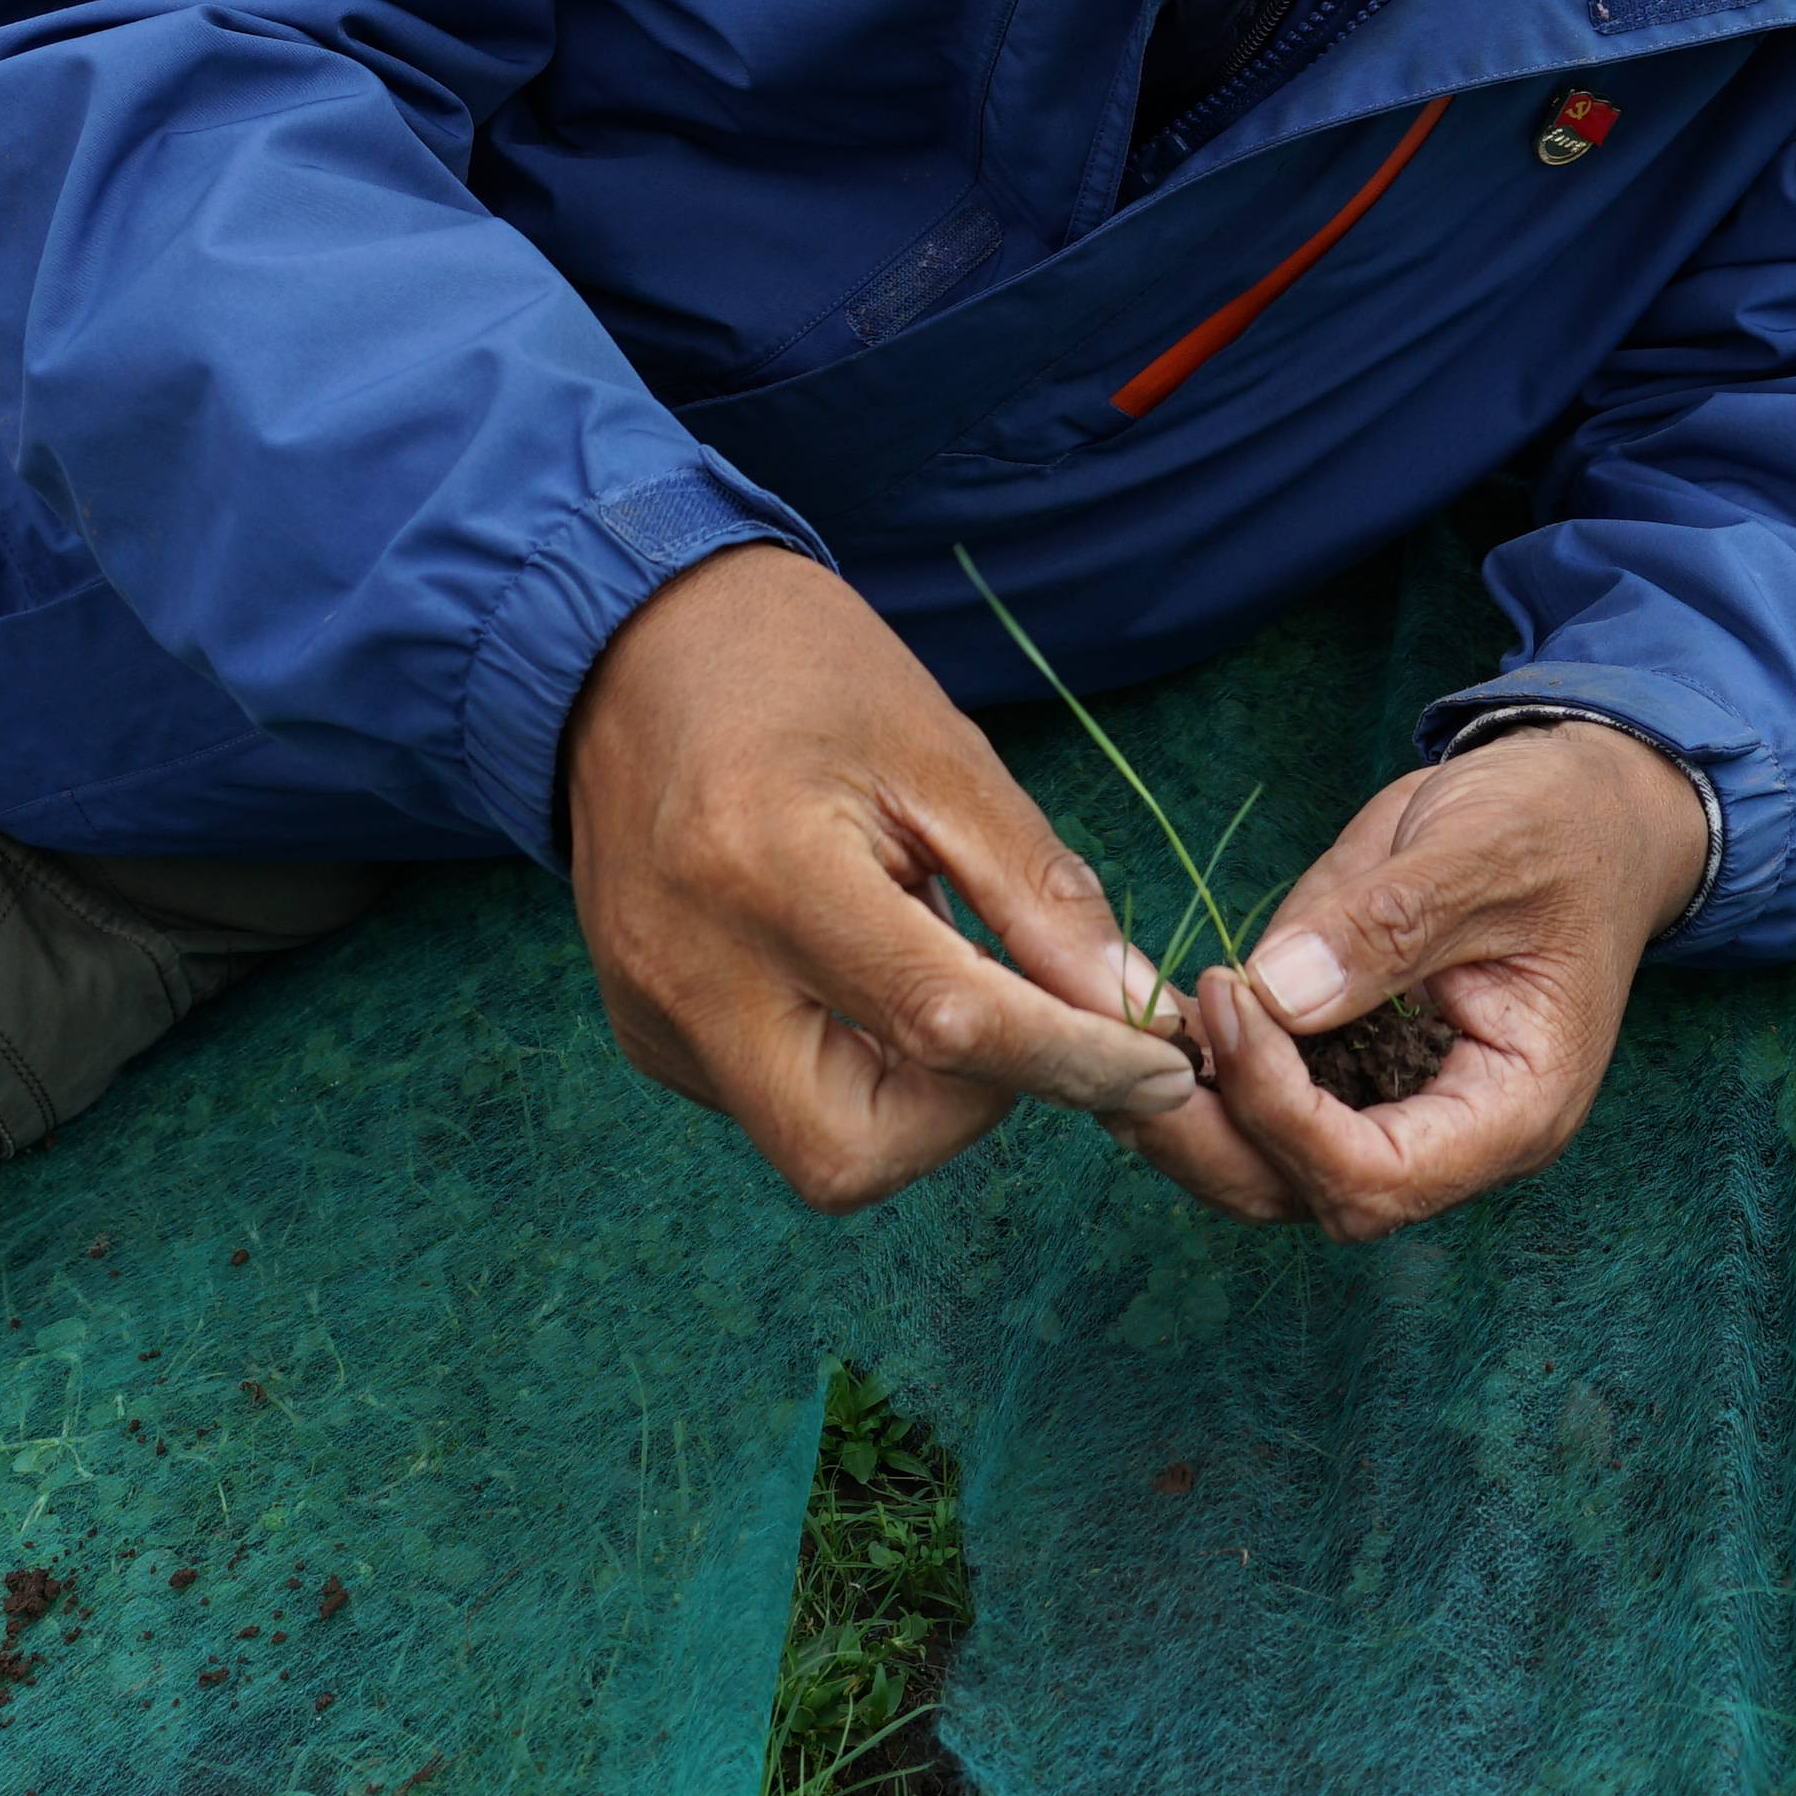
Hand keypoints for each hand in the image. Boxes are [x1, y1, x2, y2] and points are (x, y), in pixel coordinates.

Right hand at [561, 541, 1199, 1210]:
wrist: (632, 641)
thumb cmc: (802, 673)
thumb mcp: (941, 753)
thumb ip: (1037, 893)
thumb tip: (1135, 1010)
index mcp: (768, 872)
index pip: (947, 1025)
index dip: (1074, 1062)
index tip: (1162, 1069)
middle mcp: (691, 967)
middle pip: (852, 1154)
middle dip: (961, 1115)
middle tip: (1005, 1010)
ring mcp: (652, 1012)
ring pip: (811, 1146)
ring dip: (907, 1095)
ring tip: (920, 959)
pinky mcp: (642, 1031)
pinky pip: (769, 1102)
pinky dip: (846, 1064)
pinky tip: (852, 963)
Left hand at [1122, 720, 1712, 1240]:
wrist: (1586, 812)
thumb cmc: (1557, 825)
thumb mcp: (1482, 848)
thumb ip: (1387, 924)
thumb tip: (1277, 991)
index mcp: (1517, 1107)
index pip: (1377, 1174)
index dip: (1281, 1110)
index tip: (1224, 1001)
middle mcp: (1458, 1138)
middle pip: (1308, 1195)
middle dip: (1206, 1137)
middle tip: (1123, 1048)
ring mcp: (1404, 1114)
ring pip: (1274, 1173)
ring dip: (1189, 1122)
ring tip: (1121, 1035)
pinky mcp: (1359, 1076)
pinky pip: (1271, 1117)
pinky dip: (1205, 1084)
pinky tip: (1155, 1025)